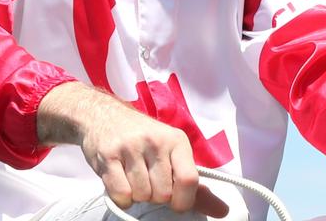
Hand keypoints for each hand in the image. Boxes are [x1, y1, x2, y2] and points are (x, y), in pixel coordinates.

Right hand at [38, 82, 228, 216]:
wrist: (104, 115)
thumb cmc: (143, 138)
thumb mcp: (172, 152)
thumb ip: (195, 185)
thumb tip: (221, 212)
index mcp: (177, 140)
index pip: (189, 179)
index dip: (184, 200)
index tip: (177, 203)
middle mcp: (155, 141)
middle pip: (163, 193)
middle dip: (157, 197)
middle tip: (150, 182)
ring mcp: (130, 147)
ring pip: (142, 195)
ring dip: (139, 196)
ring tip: (134, 178)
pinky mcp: (108, 156)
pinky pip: (121, 194)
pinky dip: (122, 198)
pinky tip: (122, 182)